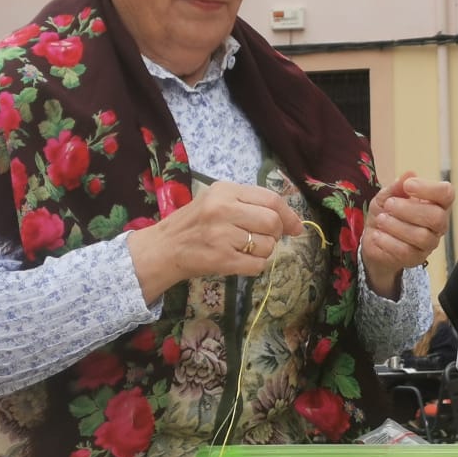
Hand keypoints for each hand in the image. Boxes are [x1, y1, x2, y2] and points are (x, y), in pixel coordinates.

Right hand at [125, 180, 304, 302]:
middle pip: (272, 222)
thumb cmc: (193, 224)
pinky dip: (255, 266)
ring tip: (243, 249)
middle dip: (275, 234)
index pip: (270, 198)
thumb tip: (291, 221)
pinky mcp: (222, 259)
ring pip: (267, 245)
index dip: (288, 214)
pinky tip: (240, 261)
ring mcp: (222, 235)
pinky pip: (257, 265)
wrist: (163, 249)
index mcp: (224, 190)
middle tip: (263, 239)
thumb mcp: (216, 201)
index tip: (295, 226)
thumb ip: (249, 204)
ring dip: (263, 251)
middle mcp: (223, 209)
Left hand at [362, 173, 454, 296]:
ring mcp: (429, 243)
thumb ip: (396, 187)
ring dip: (397, 226)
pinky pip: (407, 252)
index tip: (408, 186)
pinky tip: (378, 235)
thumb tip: (408, 174)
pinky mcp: (417, 259)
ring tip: (381, 220)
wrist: (374, 238)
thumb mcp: (386, 196)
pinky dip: (389, 242)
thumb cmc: (387, 212)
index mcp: (436, 203)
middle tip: (389, 205)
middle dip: (409, 209)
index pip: (447, 194)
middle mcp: (438, 223)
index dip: (429, 189)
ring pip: (422, 236)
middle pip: (437, 217)